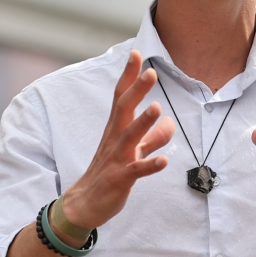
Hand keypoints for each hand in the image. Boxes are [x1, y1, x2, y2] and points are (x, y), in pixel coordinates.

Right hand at [61, 50, 174, 229]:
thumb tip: (170, 122)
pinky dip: (149, 165)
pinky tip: (163, 161)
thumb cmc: (110, 172)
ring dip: (143, 123)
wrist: (85, 203)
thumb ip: (152, 137)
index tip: (137, 53)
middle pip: (124, 109)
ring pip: (129, 137)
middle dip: (137, 90)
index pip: (121, 96)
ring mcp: (116, 158)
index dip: (129, 76)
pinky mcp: (120, 179)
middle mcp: (114, 139)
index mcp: (116, 129)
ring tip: (156, 108)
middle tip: (151, 72)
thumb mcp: (133, 151)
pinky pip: (135, 171)